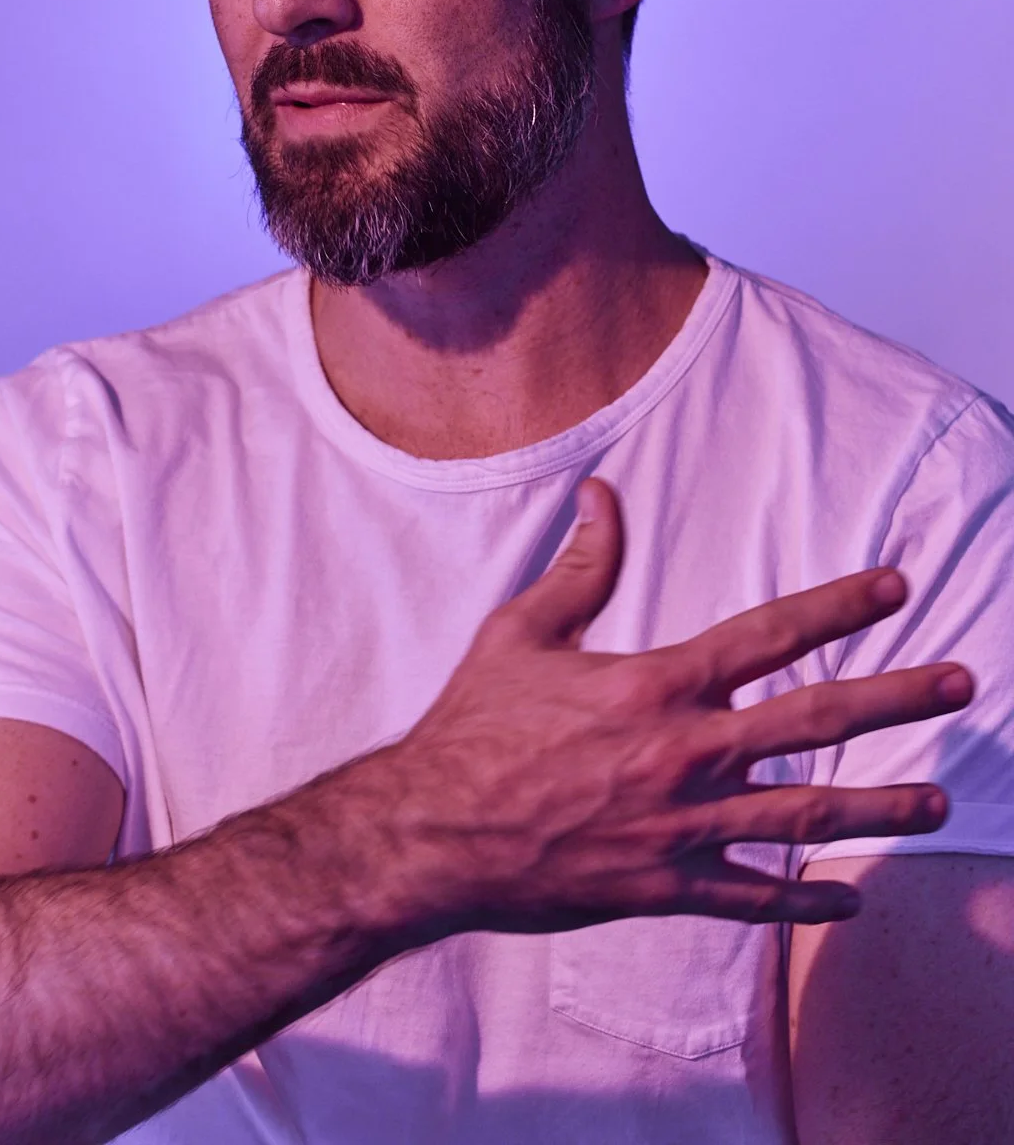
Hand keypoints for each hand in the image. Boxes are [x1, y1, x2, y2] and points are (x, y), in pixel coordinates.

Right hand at [392, 478, 972, 930]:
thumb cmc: (473, 726)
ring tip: (937, 803)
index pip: (768, 635)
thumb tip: (601, 494)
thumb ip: (579, 567)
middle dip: (895, 699)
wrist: (435, 834)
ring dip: (877, 808)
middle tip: (959, 683)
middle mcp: (684, 753)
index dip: (838, 606)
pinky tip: (848, 899)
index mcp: (656, 685)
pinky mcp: (664, 886)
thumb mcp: (520, 631)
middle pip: (814, 722)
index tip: (894, 587)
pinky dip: (803, 900)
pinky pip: (751, 897)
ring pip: (803, 818)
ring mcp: (681, 826)